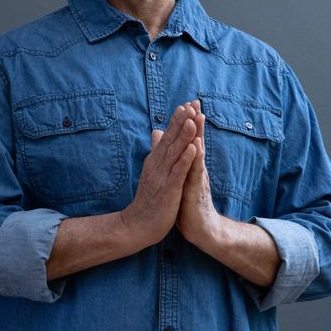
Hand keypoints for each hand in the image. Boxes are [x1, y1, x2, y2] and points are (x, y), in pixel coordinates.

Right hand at [119, 103, 198, 247]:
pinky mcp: (168, 190)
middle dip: (180, 123)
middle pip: (170, 141)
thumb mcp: (151, 172)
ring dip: (184, 136)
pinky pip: (178, 172)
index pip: (166, 138)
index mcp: (155, 162)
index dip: (176, 122)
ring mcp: (162, 177)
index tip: (185, 105)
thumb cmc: (148, 200)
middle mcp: (157, 166)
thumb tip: (157, 132)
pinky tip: (193, 148)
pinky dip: (185, 159)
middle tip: (189, 105)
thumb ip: (156, 151)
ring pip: (174, 153)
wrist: (138, 226)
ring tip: (193, 120)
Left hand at [176, 100, 228, 249]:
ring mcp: (198, 178)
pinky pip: (197, 171)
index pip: (189, 140)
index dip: (187, 123)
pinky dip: (197, 157)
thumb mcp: (180, 180)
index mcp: (190, 166)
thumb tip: (171, 154)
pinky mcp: (197, 189)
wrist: (200, 228)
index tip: (185, 104)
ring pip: (198, 152)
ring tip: (198, 116)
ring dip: (198, 134)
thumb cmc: (188, 204)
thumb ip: (176, 164)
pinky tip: (196, 145)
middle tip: (195, 101)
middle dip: (195, 122)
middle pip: (196, 141)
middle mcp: (196, 168)